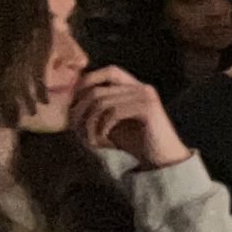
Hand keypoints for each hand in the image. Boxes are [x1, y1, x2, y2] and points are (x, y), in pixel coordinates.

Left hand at [70, 67, 191, 168]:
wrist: (161, 160)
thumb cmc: (135, 142)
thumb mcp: (111, 123)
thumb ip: (97, 109)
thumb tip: (70, 103)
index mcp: (136, 87)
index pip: (109, 71)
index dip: (88, 82)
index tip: (74, 105)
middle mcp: (142, 88)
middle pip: (98, 90)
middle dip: (80, 110)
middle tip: (74, 129)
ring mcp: (146, 97)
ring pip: (102, 103)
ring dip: (89, 124)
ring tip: (89, 140)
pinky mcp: (148, 109)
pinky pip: (113, 113)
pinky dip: (102, 128)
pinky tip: (102, 140)